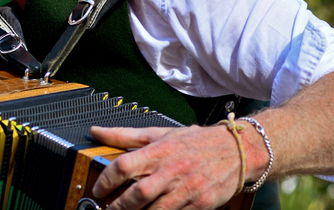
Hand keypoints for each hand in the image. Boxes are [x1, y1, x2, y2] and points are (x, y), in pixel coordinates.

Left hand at [89, 124, 242, 209]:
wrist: (237, 151)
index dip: (107, 180)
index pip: (124, 165)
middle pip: (138, 193)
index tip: (98, 190)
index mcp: (159, 151)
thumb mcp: (159, 133)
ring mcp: (188, 189)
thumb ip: (125, 135)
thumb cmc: (195, 142)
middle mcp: (172, 170)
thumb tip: (96, 131)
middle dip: (119, 206)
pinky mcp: (202, 204)